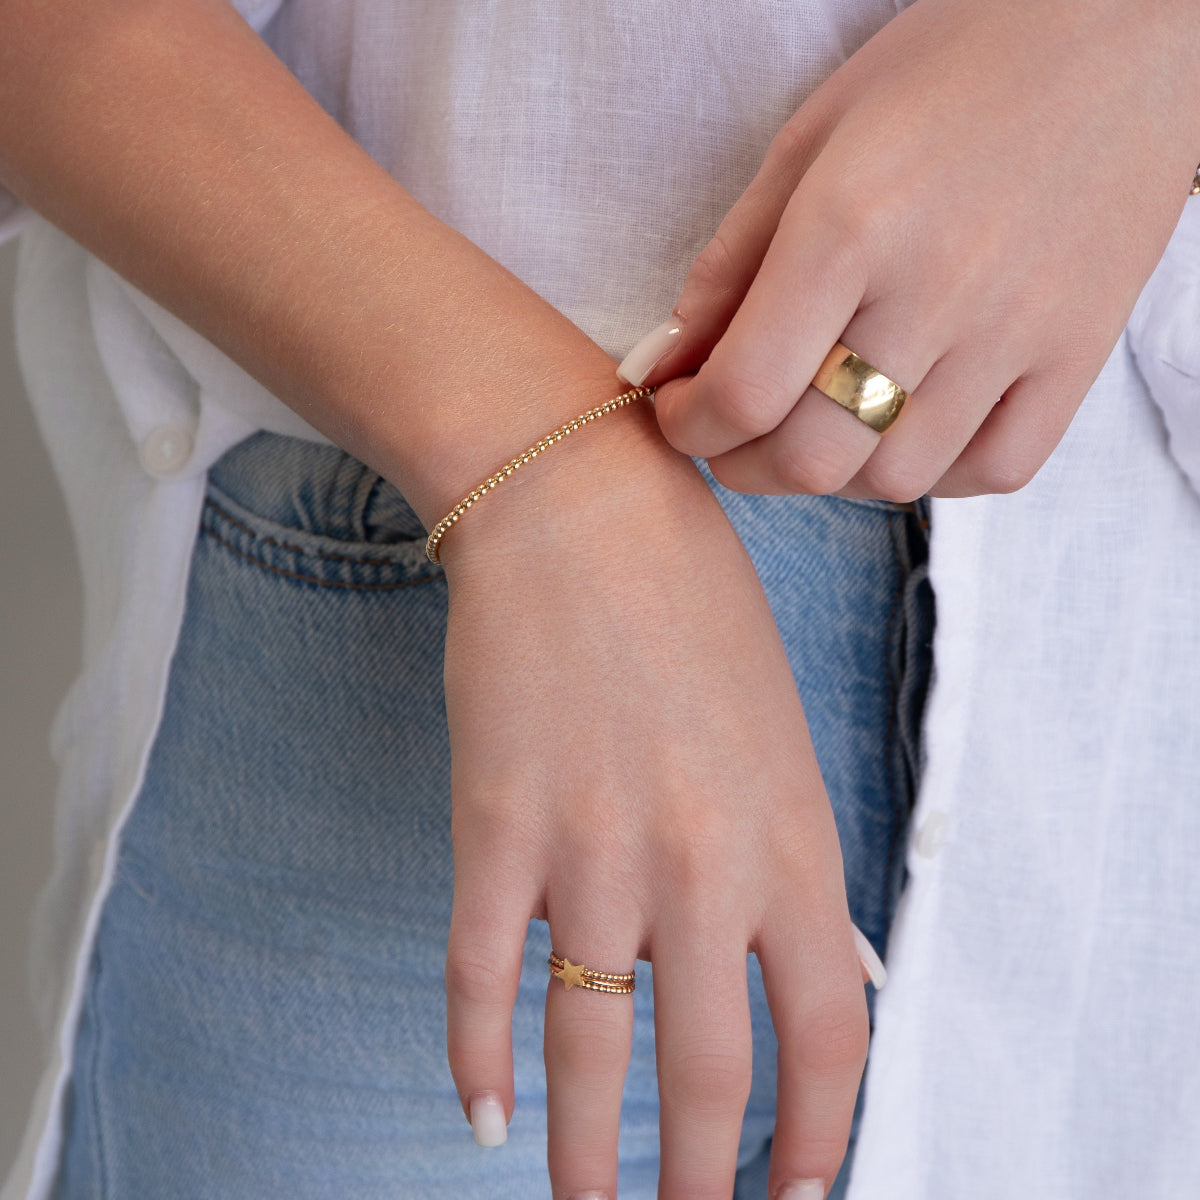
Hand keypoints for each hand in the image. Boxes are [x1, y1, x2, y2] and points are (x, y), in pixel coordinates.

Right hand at [439, 403, 868, 1198]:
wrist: (580, 505)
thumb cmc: (692, 603)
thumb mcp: (781, 728)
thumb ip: (790, 851)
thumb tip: (809, 962)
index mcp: (789, 835)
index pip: (830, 1032)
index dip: (821, 1135)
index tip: (799, 1190)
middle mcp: (700, 862)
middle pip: (709, 1073)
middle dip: (700, 1182)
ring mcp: (591, 849)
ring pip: (590, 1050)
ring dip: (587, 1156)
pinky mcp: (493, 823)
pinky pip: (483, 974)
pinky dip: (476, 1056)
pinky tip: (479, 1110)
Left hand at [620, 0, 1199, 498]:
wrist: (1122, 31)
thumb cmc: (951, 67)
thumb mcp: (810, 137)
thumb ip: (729, 261)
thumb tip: (669, 362)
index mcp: (850, 225)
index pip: (742, 391)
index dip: (689, 426)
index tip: (679, 413)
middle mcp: (935, 292)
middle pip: (810, 458)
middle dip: (743, 464)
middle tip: (733, 432)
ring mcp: (1017, 334)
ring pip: (895, 479)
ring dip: (835, 471)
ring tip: (823, 418)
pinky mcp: (1079, 356)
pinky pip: (994, 471)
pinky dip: (936, 471)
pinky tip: (911, 424)